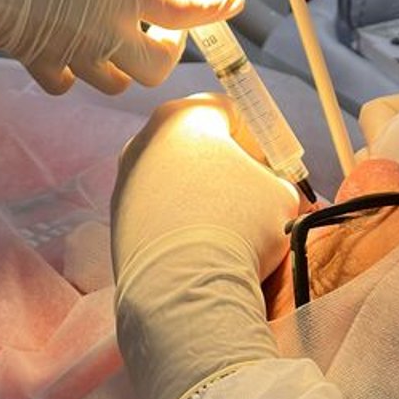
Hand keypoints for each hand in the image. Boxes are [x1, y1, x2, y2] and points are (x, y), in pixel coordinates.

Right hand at [0, 0, 242, 96]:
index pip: (188, 12)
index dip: (216, 9)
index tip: (231, 1)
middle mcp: (104, 30)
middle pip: (157, 68)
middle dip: (166, 48)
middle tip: (159, 21)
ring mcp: (69, 51)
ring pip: (116, 82)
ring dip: (125, 62)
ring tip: (117, 30)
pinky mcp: (35, 60)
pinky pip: (68, 81)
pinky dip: (77, 70)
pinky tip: (70, 43)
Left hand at [111, 96, 299, 398]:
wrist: (183, 288)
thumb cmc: (239, 226)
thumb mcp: (282, 194)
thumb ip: (279, 180)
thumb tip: (275, 190)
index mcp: (185, 116)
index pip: (229, 111)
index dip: (258, 138)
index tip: (273, 168)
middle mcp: (145, 139)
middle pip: (197, 144)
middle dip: (227, 168)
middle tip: (255, 200)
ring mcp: (125, 181)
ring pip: (175, 180)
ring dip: (202, 198)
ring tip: (228, 233)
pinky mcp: (116, 221)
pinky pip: (158, 212)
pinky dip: (178, 224)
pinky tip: (198, 252)